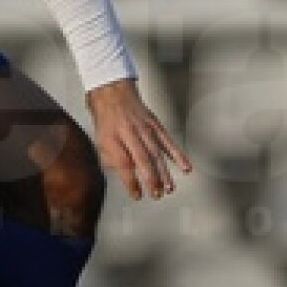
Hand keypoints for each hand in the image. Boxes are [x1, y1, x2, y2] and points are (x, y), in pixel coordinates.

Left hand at [86, 78, 192, 201]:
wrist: (112, 91)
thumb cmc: (106, 120)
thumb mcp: (100, 141)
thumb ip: (112, 161)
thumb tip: (127, 178)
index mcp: (112, 138)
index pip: (123, 163)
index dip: (131, 181)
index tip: (137, 194)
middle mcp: (129, 132)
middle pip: (143, 158)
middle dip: (151, 179)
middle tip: (157, 194)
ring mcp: (144, 128)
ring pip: (157, 152)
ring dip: (165, 172)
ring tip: (169, 188)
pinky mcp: (155, 124)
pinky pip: (168, 141)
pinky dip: (178, 154)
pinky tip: (185, 166)